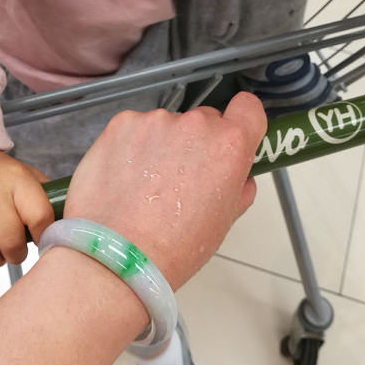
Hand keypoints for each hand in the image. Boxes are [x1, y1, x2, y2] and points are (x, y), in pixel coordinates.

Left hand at [63, 92, 265, 290]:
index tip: (231, 135)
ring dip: (160, 145)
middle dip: (196, 143)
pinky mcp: (121, 124)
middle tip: (180, 178)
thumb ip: (238, 187)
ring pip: (166, 126)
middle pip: (204, 120)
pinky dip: (130, 147)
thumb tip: (237, 176)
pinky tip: (124, 178)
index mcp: (229, 145)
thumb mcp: (225, 221)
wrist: (116, 255)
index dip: (241, 121)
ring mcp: (155, 121)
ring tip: (144, 186)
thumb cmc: (174, 246)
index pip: (248, 108)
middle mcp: (195, 124)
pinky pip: (134, 129)